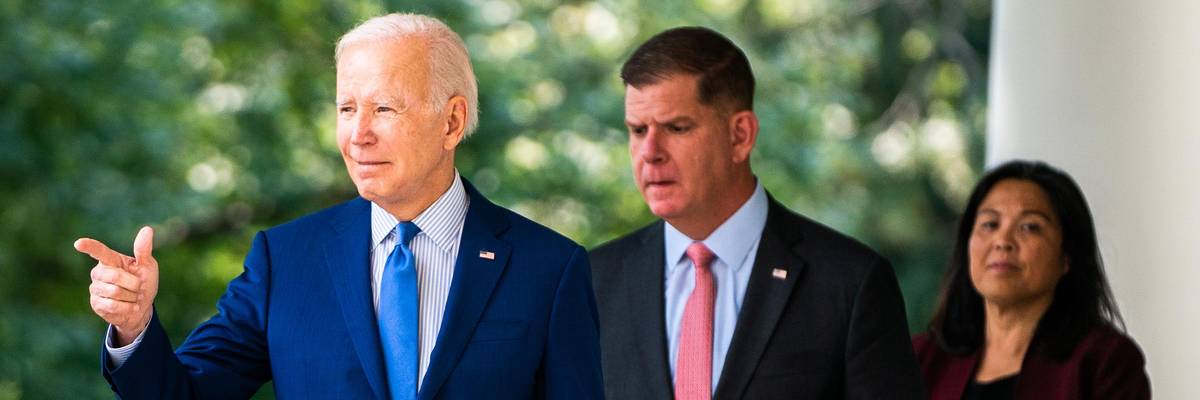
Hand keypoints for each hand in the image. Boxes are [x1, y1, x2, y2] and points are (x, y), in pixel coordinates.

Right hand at [75, 226, 158, 346]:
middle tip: (138, 287)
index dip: (89, 247)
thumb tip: (147, 229)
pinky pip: (113, 306)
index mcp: (111, 260)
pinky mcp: (96, 303)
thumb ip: (143, 250)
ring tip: (132, 297)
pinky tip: (129, 307)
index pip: (99, 252)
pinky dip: (128, 307)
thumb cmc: (144, 282)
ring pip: (115, 292)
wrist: (141, 308)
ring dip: (132, 296)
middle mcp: (99, 272)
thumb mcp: (147, 266)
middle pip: (115, 276)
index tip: (78, 243)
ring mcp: (95, 288)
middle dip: (134, 284)